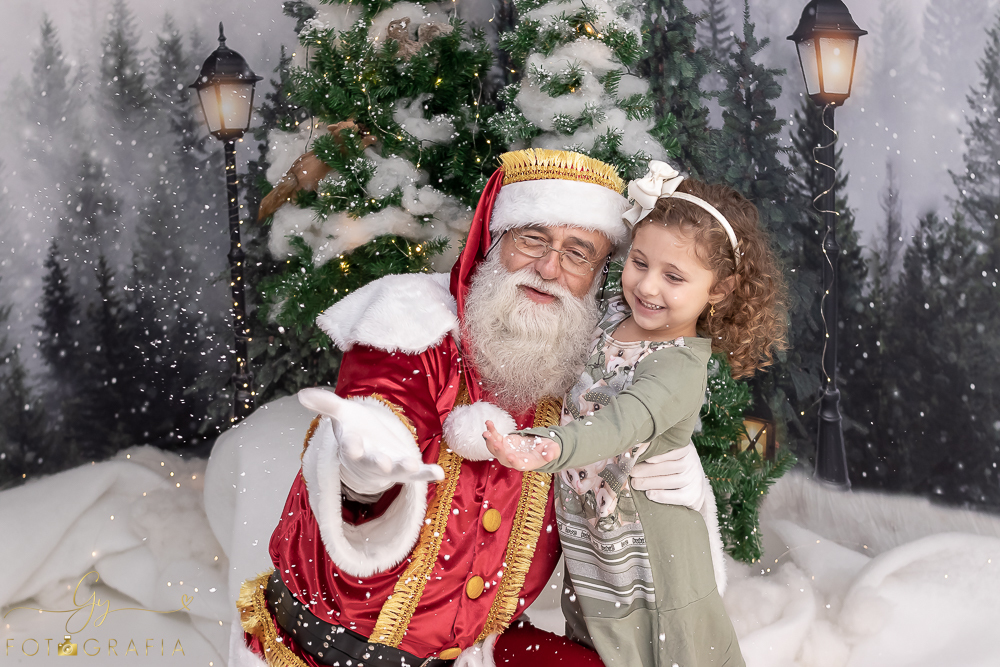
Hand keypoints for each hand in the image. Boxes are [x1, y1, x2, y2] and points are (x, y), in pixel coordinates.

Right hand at [298, 388, 443, 494]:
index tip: (351, 446)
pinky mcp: (406, 468)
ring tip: (415, 466)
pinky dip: (428, 474)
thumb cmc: (357, 429)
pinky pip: (418, 473)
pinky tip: (439, 473)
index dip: (351, 446)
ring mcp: (390, 466)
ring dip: (404, 469)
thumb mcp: (343, 413)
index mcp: (353, 446)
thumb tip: (301, 393)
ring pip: (396, 470)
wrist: (371, 448)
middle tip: (383, 464)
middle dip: (378, 463)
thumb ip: (326, 404)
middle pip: (372, 463)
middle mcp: (370, 459)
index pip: (349, 447)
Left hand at [483, 421, 559, 470]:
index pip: (518, 464)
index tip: (510, 456)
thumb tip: (549, 456)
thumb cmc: (547, 450)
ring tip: (486, 432)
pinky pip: (495, 437)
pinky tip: (489, 423)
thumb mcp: (553, 450)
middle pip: (503, 457)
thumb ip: (551, 453)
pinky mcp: (504, 442)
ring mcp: (507, 451)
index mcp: (526, 463)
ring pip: (495, 449)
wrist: (539, 446)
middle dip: (498, 450)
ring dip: (490, 441)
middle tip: (496, 442)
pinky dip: (491, 431)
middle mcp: (514, 459)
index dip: (514, 461)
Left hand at [629, 441, 706, 510]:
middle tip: (631, 472)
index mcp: (687, 450)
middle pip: (667, 467)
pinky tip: (649, 494)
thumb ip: (660, 450)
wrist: (697, 490)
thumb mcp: (674, 455)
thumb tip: (635, 448)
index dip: (656, 453)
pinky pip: (676, 496)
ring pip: (670, 481)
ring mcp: (694, 480)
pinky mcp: (693, 496)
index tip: (640, 455)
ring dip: (650, 482)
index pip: (672, 450)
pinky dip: (662, 496)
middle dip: (646, 469)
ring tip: (635, 483)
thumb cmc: (678, 469)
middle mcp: (692, 464)